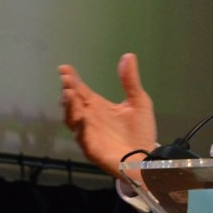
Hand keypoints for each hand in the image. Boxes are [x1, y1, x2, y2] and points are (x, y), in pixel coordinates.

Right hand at [58, 53, 157, 181]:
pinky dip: (79, 127)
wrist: (146, 156)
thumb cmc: (140, 131)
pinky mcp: (91, 147)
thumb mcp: (138, 101)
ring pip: (72, 119)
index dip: (72, 79)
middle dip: (68, 91)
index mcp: (98, 106)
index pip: (81, 90)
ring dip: (70, 107)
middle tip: (67, 80)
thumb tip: (129, 56)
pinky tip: (81, 118)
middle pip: (72, 103)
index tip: (65, 68)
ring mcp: (88, 132)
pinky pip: (81, 136)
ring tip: (70, 94)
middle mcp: (89, 117)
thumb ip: (130, 81)